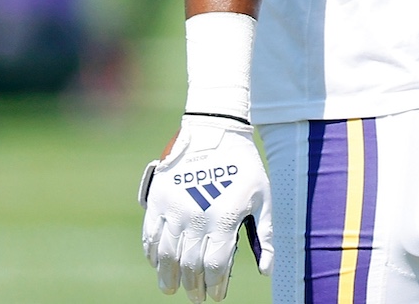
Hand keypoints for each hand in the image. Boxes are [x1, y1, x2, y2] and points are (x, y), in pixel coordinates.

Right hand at [140, 116, 272, 300]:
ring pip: (166, 256)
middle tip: (195, 297)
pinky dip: (152, 253)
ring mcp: (174, 210)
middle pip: (190, 266)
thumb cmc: (244, 166)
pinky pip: (150, 235)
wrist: (215, 131)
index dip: (216, 286)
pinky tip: (157, 264)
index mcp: (224, 219)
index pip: (216, 266)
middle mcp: (197, 218)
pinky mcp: (158, 200)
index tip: (216, 296)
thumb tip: (267, 270)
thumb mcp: (263, 197)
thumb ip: (266, 234)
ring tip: (171, 289)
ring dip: (168, 277)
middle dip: (193, 287)